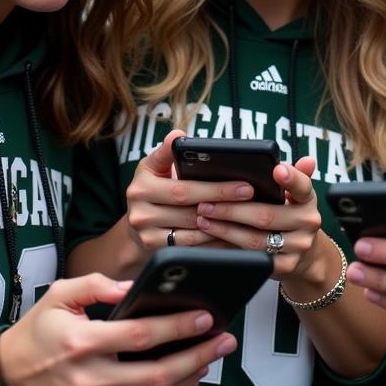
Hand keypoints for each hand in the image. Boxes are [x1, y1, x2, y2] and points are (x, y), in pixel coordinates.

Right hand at [0, 271, 237, 385]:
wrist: (7, 380)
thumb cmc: (38, 331)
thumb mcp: (60, 295)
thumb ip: (97, 285)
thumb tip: (133, 285)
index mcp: (81, 343)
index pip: (140, 336)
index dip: (177, 326)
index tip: (205, 315)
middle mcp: (89, 379)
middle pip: (156, 374)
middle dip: (197, 355)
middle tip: (225, 339)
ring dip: (188, 374)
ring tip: (213, 354)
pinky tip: (187, 374)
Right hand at [125, 129, 254, 250]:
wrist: (136, 224)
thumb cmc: (152, 187)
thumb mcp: (154, 166)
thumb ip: (166, 152)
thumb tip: (177, 136)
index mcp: (142, 186)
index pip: (184, 189)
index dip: (215, 188)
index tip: (243, 184)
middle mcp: (141, 212)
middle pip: (191, 211)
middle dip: (224, 204)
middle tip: (250, 197)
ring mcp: (146, 234)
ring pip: (193, 232)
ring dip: (221, 225)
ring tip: (246, 217)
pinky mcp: (154, 250)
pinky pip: (190, 247)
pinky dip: (212, 242)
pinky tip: (231, 235)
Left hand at [194, 156, 325, 281]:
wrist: (305, 254)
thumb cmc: (290, 214)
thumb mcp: (295, 194)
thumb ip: (295, 175)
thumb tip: (307, 160)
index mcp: (308, 199)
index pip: (302, 185)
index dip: (290, 178)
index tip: (277, 170)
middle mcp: (307, 222)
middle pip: (266, 215)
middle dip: (232, 209)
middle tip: (207, 203)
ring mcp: (298, 247)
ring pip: (256, 239)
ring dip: (226, 229)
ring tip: (205, 219)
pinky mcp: (285, 266)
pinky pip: (253, 259)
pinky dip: (230, 249)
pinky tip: (214, 240)